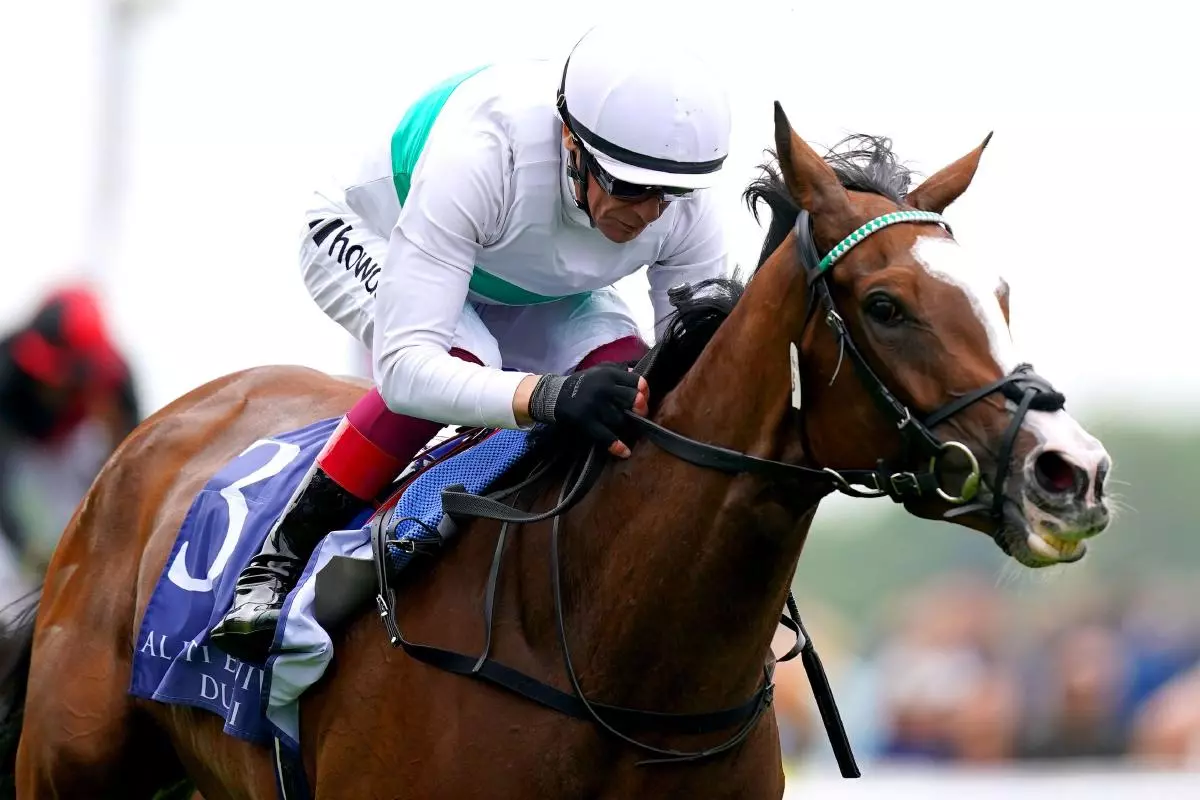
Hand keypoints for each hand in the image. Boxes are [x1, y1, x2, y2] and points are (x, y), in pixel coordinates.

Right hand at [526, 365, 649, 457]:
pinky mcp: (586, 421)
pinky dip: (617, 445)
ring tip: (627, 428)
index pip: (637, 382)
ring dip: (626, 425)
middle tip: (639, 415)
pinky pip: (605, 436)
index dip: (645, 391)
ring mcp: (595, 405)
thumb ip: (620, 371)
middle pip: (633, 400)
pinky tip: (626, 452)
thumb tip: (640, 380)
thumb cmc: (582, 383)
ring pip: (621, 419)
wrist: (554, 395)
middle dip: (640, 409)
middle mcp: (604, 388)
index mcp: (609, 374)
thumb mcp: (600, 370)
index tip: (644, 398)